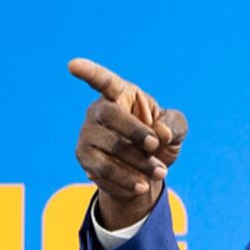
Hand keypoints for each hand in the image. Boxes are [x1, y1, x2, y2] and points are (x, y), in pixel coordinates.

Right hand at [68, 58, 188, 229]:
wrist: (145, 175)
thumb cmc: (159, 142)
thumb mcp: (175, 130)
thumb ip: (174, 125)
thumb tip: (160, 131)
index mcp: (120, 94)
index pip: (103, 80)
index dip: (89, 72)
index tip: (73, 65)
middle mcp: (99, 111)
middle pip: (110, 115)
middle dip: (136, 132)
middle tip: (155, 145)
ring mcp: (88, 134)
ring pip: (110, 147)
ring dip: (139, 162)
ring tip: (160, 171)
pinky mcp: (84, 157)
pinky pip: (104, 170)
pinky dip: (127, 179)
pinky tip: (141, 185)